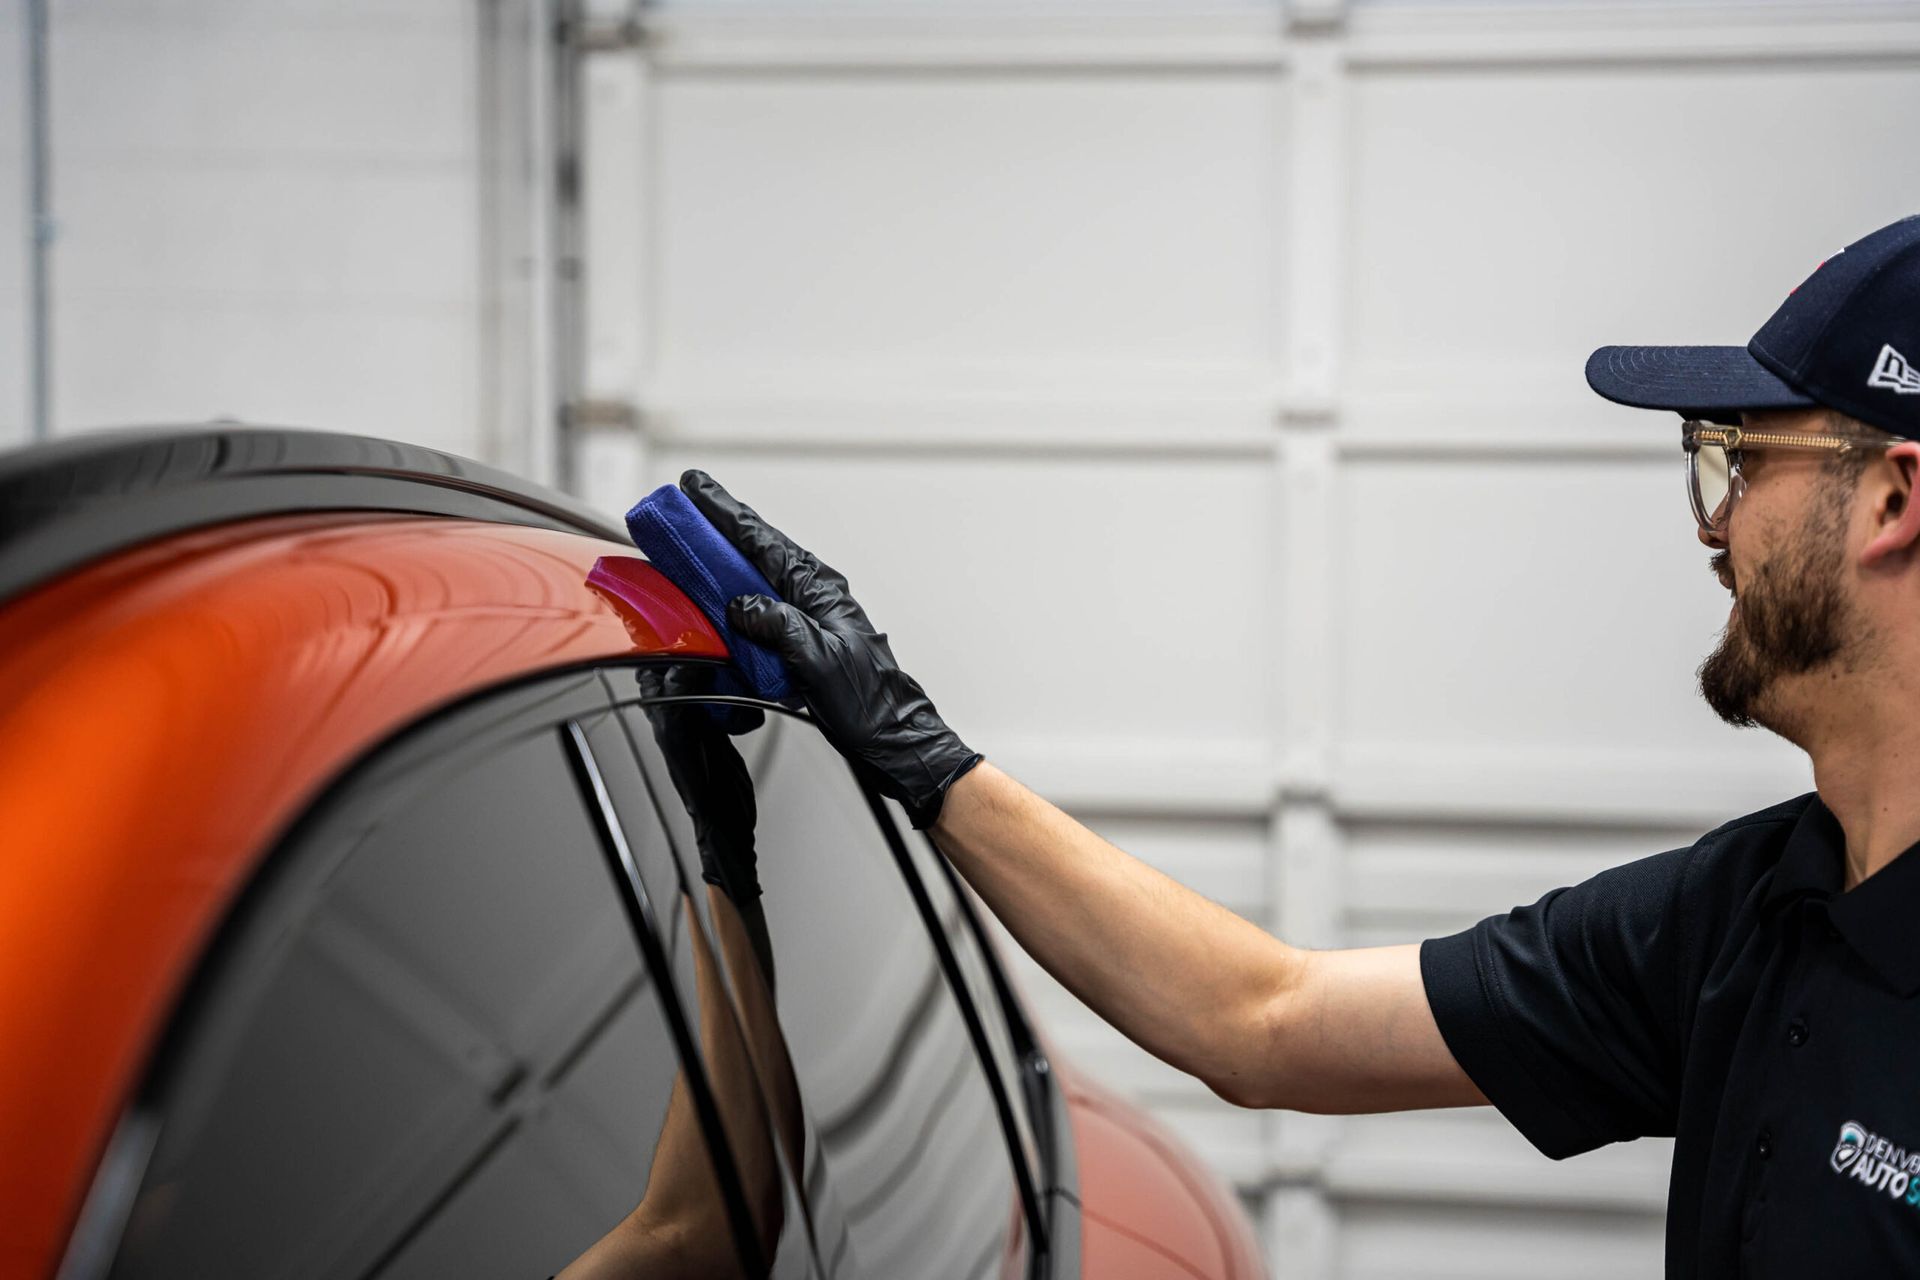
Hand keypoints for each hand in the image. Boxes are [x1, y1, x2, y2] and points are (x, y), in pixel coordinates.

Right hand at [679, 469, 981, 829]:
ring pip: (755, 580)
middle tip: (686, 503)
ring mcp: (806, 620)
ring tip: (691, 543)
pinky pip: (757, 614)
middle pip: (756, 552)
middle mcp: (812, 599)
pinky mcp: (799, 646)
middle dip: (719, 527)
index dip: (727, 513)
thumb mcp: (820, 660)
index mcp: (819, 591)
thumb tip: (742, 606)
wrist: (892, 739)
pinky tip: (716, 602)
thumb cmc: (869, 704)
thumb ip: (780, 627)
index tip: (697, 488)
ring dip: (722, 562)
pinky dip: (732, 602)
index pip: (764, 542)